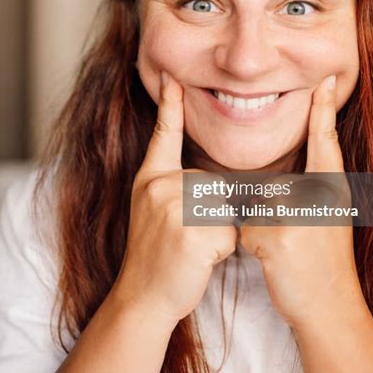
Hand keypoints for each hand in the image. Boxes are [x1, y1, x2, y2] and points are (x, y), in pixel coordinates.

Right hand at [113, 71, 236, 324]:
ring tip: (191, 249)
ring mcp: (174, 207)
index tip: (172, 75)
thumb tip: (212, 179)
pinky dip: (222, 251)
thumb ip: (173, 187)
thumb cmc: (157, 256)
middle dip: (214, 215)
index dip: (170, 105)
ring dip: (219, 233)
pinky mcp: (191, 231)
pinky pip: (230, 232)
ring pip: (225, 208)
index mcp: (152, 179)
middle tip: (185, 239)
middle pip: (215, 184)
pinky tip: (197, 260)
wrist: (142, 298)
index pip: (163, 135)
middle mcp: (160, 186)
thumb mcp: (153, 211)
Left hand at [239, 75, 361, 329]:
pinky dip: (253, 247)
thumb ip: (308, 190)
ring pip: (254, 207)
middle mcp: (319, 195)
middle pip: (269, 186)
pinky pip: (246, 230)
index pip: (326, 141)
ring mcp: (300, 214)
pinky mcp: (279, 235)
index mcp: (332, 186)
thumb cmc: (321, 259)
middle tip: (297, 241)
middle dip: (268, 214)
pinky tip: (277, 261)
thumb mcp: (327, 216)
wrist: (330, 306)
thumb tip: (271, 179)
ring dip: (259, 231)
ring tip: (287, 251)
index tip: (324, 80)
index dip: (323, 110)